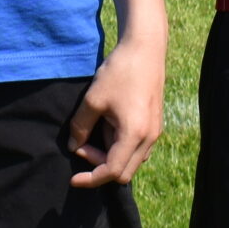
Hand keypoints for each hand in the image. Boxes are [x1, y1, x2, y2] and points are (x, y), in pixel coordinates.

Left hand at [66, 32, 163, 187]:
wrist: (145, 48)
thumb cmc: (119, 72)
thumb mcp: (93, 100)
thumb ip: (80, 127)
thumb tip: (74, 146)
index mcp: (135, 134)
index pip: (112, 171)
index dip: (91, 179)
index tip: (73, 179)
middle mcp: (149, 138)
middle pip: (124, 173)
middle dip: (99, 166)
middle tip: (82, 144)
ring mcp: (154, 132)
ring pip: (131, 161)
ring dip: (110, 155)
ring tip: (96, 129)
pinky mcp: (154, 124)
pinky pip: (137, 148)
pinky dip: (120, 146)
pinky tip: (108, 125)